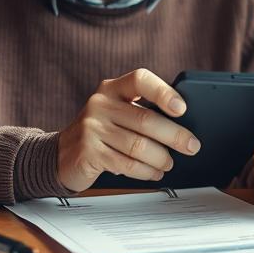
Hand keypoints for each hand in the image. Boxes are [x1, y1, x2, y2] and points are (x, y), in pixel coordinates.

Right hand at [56, 69, 200, 192]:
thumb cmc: (101, 132)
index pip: (140, 80)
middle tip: (192, 146)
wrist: (62, 154)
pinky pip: (126, 164)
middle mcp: (100, 104)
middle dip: (175, 136)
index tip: (182, 109)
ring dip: (161, 158)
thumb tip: (184, 127)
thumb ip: (143, 112)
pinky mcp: (88, 152)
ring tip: (169, 162)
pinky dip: (146, 171)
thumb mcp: (117, 112)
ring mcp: (92, 128)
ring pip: (138, 145)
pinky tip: (154, 172)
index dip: (163, 93)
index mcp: (112, 88)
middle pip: (145, 119)